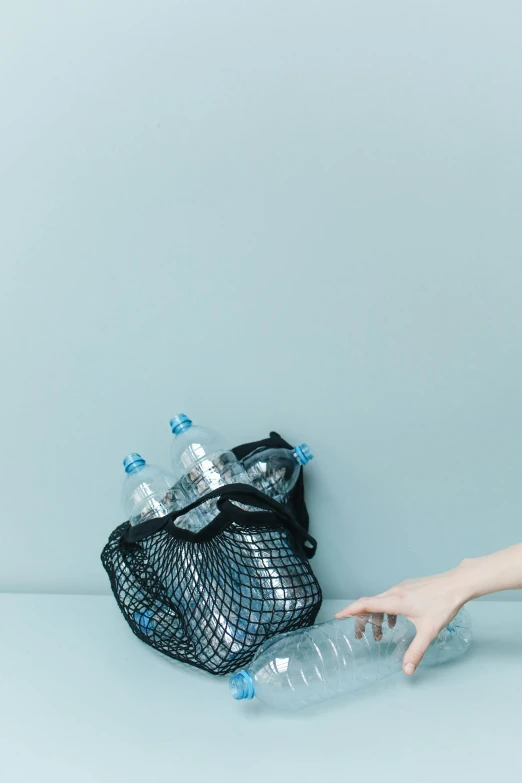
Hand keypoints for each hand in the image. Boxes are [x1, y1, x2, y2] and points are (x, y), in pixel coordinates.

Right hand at [335, 568, 467, 675]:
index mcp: (395, 601)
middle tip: (361, 635)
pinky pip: (391, 598)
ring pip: (382, 601)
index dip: (350, 610)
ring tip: (382, 633)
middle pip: (370, 604)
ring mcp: (402, 587)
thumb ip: (416, 651)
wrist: (456, 584)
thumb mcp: (428, 631)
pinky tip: (397, 621)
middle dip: (363, 620)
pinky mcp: (409, 586)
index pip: (365, 604)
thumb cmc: (442, 605)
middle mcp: (395, 591)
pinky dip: (388, 610)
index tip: (338, 616)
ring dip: (377, 616)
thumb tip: (407, 670)